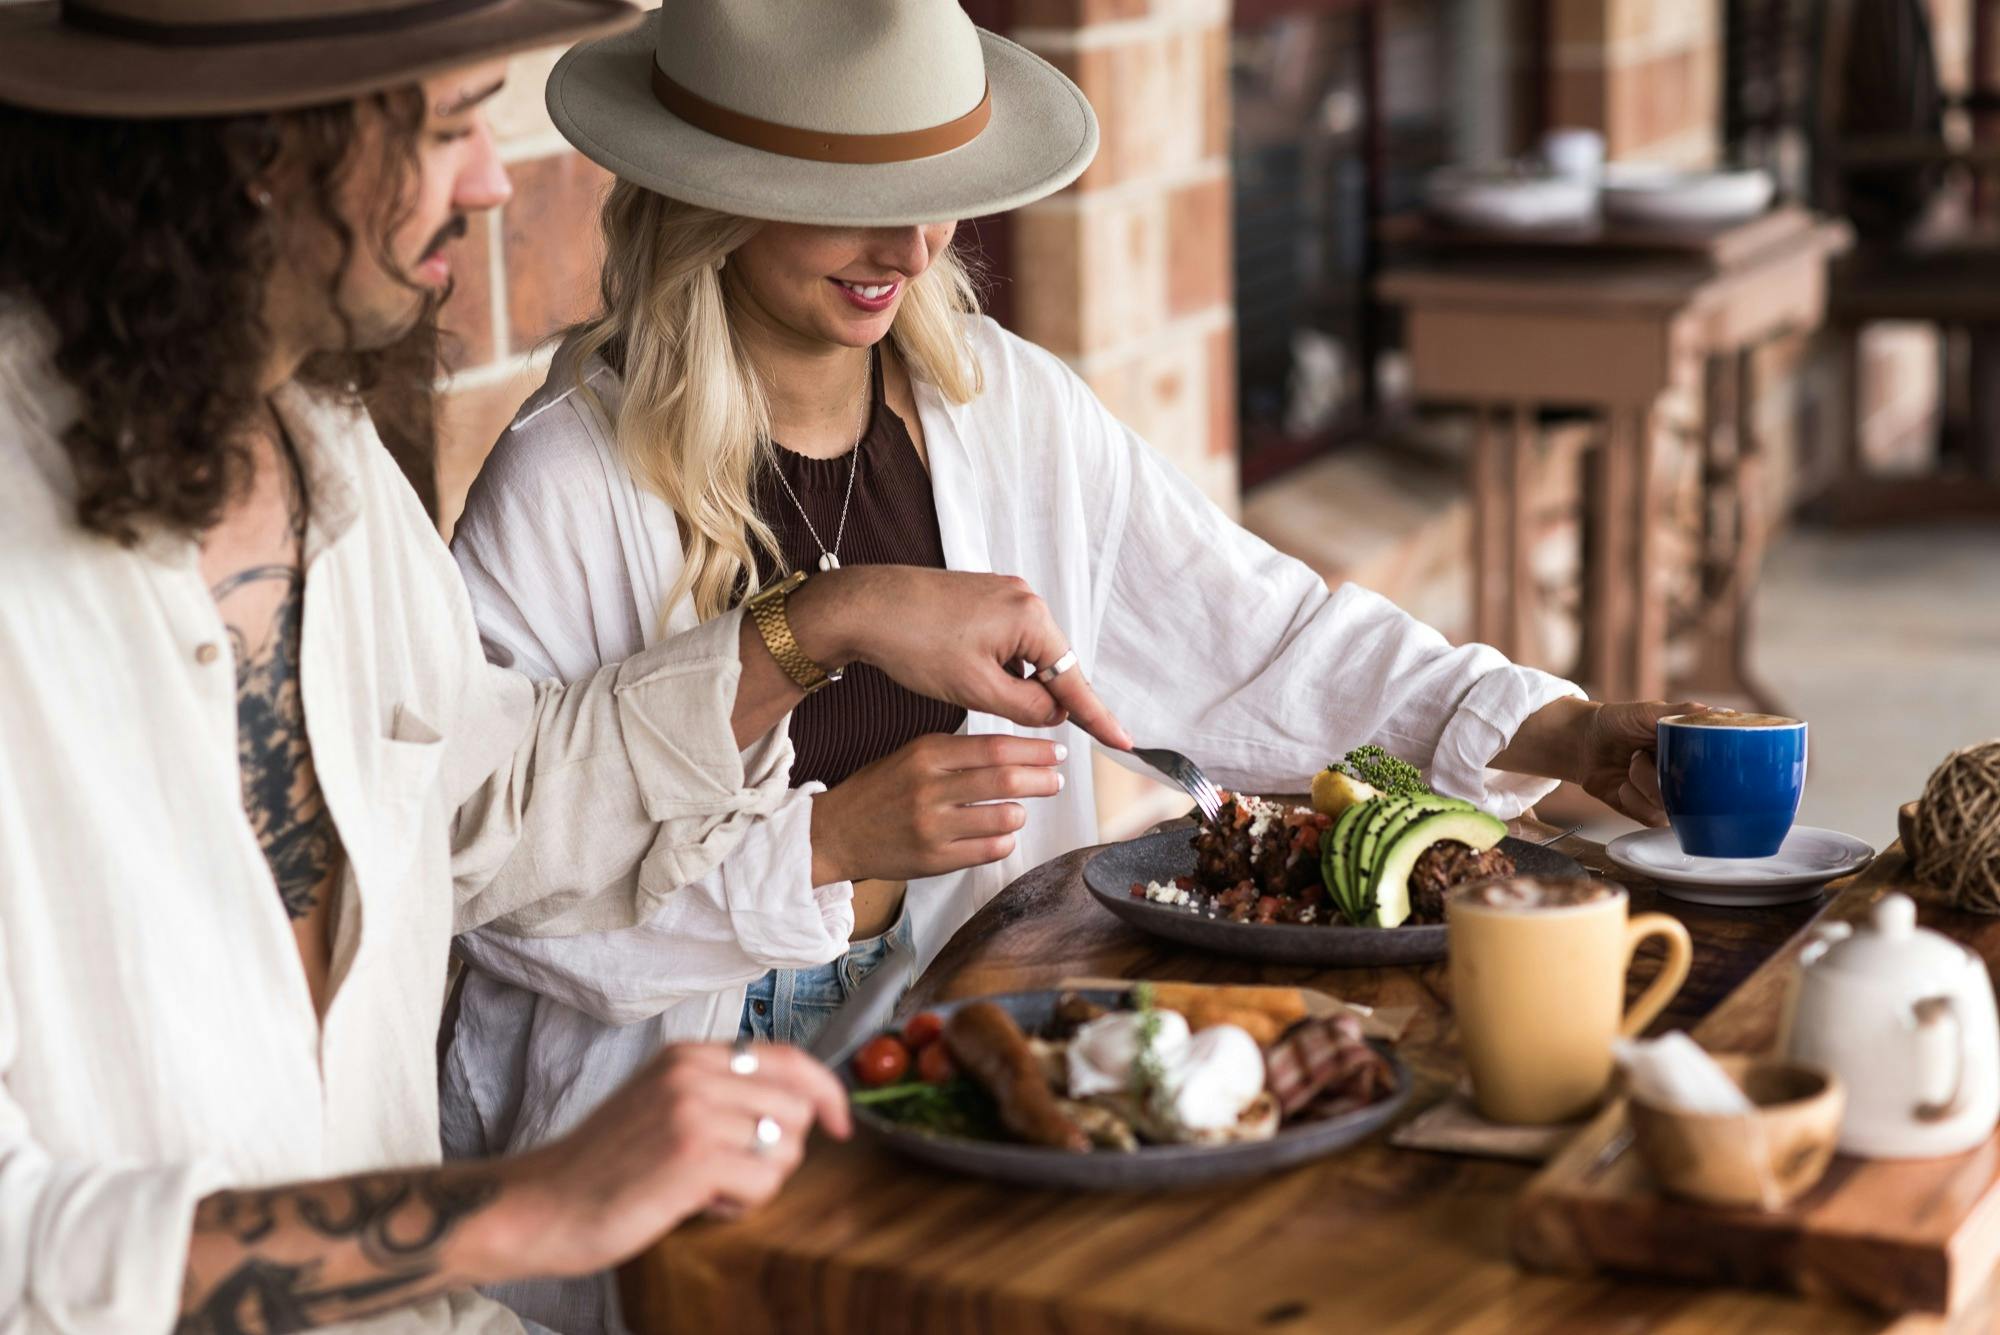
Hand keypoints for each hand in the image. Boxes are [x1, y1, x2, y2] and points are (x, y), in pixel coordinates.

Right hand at [497, 1042, 848, 1277]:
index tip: (839, 1123)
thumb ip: (718, 1092)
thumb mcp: (660, 1103)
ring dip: (759, 1181)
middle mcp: (692, 1073)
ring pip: (785, 1147)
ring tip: (707, 1190)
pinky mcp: (692, 1156)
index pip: (788, 1056)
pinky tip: (698, 1205)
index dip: (824, 1091)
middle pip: (796, 1107)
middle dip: (778, 1151)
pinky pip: (764, 1182)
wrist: (539, 1205)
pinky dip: (742, 1205)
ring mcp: (692, 1112)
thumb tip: (795, 1103)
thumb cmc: (601, 1168)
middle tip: (729, 1174)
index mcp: (687, 1055)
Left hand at [792, 567, 1131, 750]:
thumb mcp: (976, 689)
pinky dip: (998, 665)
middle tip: (1016, 722)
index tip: (1123, 742)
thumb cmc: (915, 643)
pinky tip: (968, 673)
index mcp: (1031, 619)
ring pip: (1026, 655)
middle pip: (1051, 664)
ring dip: (1013, 682)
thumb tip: (1054, 713)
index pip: (1073, 680)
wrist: (865, 606)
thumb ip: (1026, 707)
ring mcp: (1004, 593)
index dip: (1097, 717)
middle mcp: (1025, 598)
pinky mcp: (983, 597)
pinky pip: (1007, 640)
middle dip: (1038, 697)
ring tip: (969, 688)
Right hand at [809, 734, 1064, 883]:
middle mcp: (930, 788)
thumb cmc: (879, 790)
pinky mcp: (934, 860)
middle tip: (1055, 780)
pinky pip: (989, 851)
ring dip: (1020, 814)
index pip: (995, 747)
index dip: (1033, 750)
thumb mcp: (912, 755)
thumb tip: (1015, 752)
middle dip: (1041, 779)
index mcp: (926, 754)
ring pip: (1003, 819)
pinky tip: (998, 835)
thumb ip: (958, 753)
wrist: (835, 833)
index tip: (1056, 752)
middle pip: (1005, 780)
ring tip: (1018, 811)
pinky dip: (1004, 841)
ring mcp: (932, 827)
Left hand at [1568, 699, 1704, 825]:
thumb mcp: (1648, 712)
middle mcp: (1685, 779)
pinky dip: (1632, 799)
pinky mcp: (1647, 813)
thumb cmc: (1617, 723)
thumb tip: (1709, 712)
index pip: (1715, 772)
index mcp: (1693, 754)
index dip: (1700, 769)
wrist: (1582, 742)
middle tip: (1641, 753)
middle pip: (1693, 793)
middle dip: (1662, 773)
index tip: (1678, 756)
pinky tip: (1622, 784)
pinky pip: (1651, 817)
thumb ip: (1679, 713)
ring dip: (1643, 782)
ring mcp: (1667, 798)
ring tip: (1632, 763)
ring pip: (1671, 806)